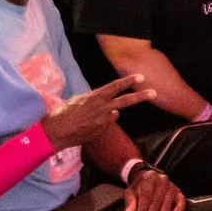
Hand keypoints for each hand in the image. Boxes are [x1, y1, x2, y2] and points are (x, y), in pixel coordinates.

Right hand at [38, 73, 152, 150]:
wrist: (57, 133)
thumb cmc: (62, 113)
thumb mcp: (78, 100)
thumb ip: (93, 99)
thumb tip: (102, 100)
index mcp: (95, 97)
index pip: (115, 87)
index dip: (129, 81)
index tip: (141, 77)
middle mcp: (102, 108)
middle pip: (125, 101)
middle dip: (141, 96)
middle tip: (154, 93)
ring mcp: (103, 121)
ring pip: (114, 114)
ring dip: (107, 113)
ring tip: (89, 117)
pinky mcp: (101, 132)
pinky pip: (106, 124)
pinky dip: (101, 123)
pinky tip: (88, 125)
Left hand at [126, 164, 185, 210]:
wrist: (150, 178)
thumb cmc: (140, 188)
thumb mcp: (131, 191)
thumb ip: (130, 201)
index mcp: (149, 178)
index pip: (146, 196)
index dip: (143, 209)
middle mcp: (162, 180)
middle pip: (157, 201)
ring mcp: (171, 186)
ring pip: (167, 203)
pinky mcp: (178, 192)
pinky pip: (181, 200)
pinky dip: (179, 208)